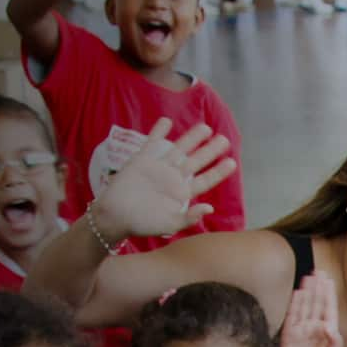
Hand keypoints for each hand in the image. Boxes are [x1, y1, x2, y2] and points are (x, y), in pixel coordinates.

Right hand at [93, 118, 237, 239]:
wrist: (114, 216)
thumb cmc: (141, 224)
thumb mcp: (169, 224)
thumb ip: (189, 217)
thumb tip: (210, 209)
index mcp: (180, 194)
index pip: (204, 180)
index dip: (218, 172)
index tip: (232, 162)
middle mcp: (172, 179)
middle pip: (195, 161)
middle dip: (210, 150)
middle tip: (225, 139)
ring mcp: (157, 168)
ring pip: (178, 149)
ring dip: (192, 138)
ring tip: (206, 128)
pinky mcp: (141, 161)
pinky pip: (152, 143)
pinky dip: (158, 132)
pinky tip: (167, 121)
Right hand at [281, 273, 344, 346]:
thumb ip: (334, 342)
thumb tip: (328, 326)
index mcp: (328, 330)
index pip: (328, 308)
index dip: (328, 294)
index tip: (329, 280)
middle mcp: (315, 327)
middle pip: (316, 303)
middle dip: (318, 287)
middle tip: (319, 271)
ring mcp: (302, 329)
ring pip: (305, 306)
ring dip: (307, 292)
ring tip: (309, 277)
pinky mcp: (290, 335)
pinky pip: (292, 317)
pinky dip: (295, 305)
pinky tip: (297, 293)